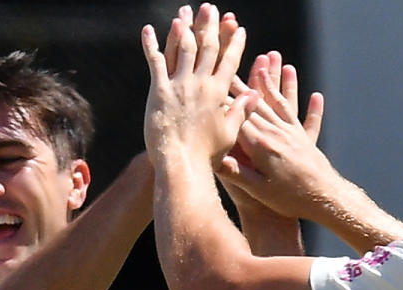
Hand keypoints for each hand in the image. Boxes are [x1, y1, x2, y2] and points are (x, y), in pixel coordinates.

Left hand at [142, 4, 257, 170]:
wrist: (182, 163)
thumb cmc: (206, 154)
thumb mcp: (229, 133)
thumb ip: (240, 111)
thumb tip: (254, 95)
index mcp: (219, 93)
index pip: (229, 61)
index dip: (234, 43)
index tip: (238, 29)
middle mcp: (200, 84)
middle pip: (207, 47)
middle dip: (210, 26)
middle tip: (211, 9)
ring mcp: (179, 85)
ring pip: (183, 49)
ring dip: (184, 28)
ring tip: (184, 11)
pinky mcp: (160, 91)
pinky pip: (155, 61)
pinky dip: (151, 44)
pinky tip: (148, 30)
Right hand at [217, 52, 311, 251]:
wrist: (324, 201)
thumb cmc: (288, 199)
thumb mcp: (257, 190)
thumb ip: (235, 172)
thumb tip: (213, 156)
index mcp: (261, 145)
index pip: (238, 116)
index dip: (226, 99)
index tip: (216, 80)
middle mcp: (277, 133)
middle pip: (258, 102)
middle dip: (247, 80)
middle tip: (239, 59)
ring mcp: (293, 135)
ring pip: (282, 103)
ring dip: (277, 82)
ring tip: (274, 60)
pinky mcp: (306, 142)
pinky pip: (307, 120)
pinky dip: (311, 108)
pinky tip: (315, 95)